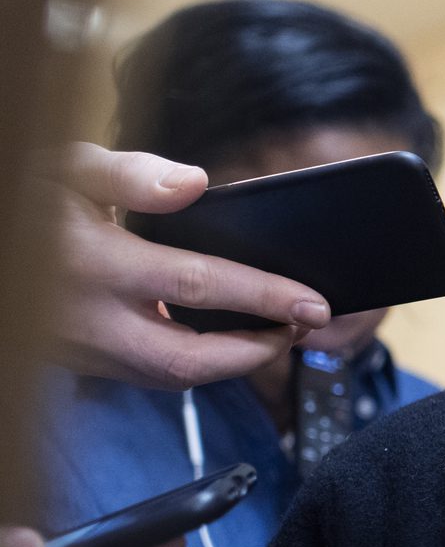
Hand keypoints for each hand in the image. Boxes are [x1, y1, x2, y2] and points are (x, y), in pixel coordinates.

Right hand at [44, 143, 330, 389]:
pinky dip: (194, 363)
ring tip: (275, 331)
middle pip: (189, 361)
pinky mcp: (79, 363)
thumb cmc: (25, 202)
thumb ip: (129, 174)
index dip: (263, 297)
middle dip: (257, 352)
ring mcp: (82, 349)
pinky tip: (223, 338)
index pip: (197, 285)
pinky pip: (147, 374)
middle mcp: (89, 319)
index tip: (314, 302)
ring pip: (170, 378)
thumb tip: (194, 183)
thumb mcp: (66, 168)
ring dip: (230, 364)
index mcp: (93, 263)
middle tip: (303, 327)